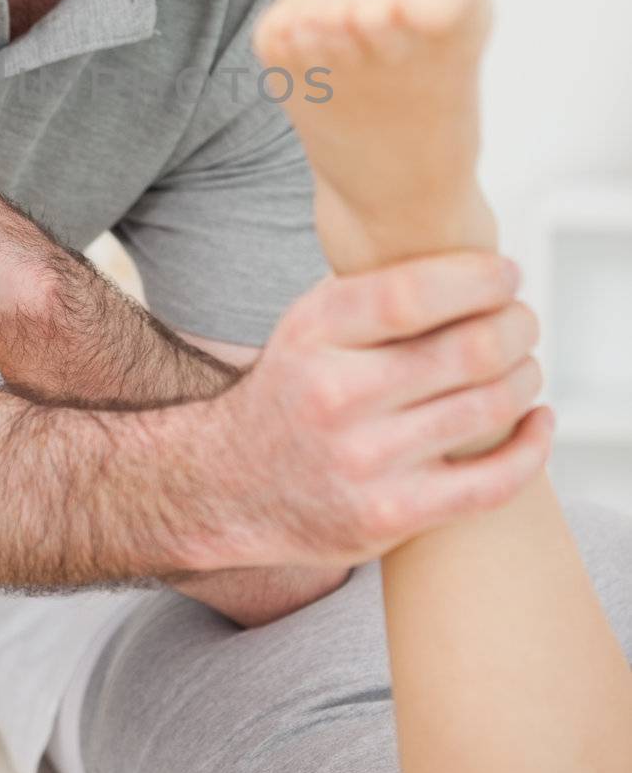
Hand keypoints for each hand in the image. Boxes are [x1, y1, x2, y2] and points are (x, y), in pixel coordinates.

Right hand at [186, 250, 553, 571]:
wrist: (233, 483)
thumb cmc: (295, 390)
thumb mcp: (310, 325)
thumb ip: (376, 291)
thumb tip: (470, 258)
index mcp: (314, 334)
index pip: (412, 294)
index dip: (478, 279)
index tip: (506, 274)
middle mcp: (335, 396)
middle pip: (467, 350)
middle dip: (516, 326)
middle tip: (523, 320)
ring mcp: (365, 461)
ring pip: (488, 408)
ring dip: (525, 378)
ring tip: (524, 364)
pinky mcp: (391, 515)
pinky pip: (492, 481)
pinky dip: (532, 447)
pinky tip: (538, 421)